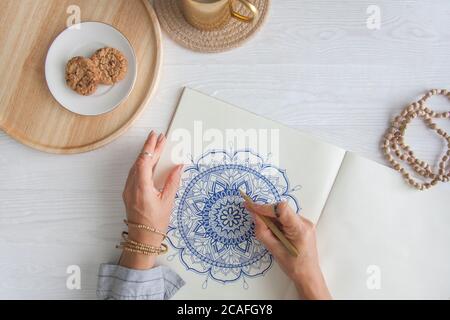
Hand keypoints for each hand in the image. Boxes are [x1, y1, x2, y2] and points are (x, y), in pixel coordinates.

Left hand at [120, 131, 182, 269]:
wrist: (142, 238)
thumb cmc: (155, 223)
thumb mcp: (168, 201)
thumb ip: (172, 181)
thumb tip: (179, 166)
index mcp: (142, 187)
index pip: (145, 161)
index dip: (151, 147)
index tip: (157, 137)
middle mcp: (132, 186)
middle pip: (139, 161)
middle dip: (148, 148)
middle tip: (157, 136)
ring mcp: (128, 189)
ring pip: (135, 166)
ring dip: (145, 155)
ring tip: (155, 146)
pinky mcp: (129, 193)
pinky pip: (134, 173)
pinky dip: (141, 164)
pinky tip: (148, 161)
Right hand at [244, 201, 330, 299]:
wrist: (308, 275)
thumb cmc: (293, 267)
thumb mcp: (274, 250)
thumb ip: (263, 232)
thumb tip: (255, 215)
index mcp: (300, 229)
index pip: (282, 209)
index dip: (265, 207)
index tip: (251, 207)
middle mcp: (305, 223)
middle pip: (281, 210)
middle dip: (267, 214)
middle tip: (255, 219)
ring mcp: (306, 223)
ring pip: (283, 214)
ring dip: (272, 219)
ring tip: (269, 233)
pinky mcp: (303, 226)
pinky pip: (287, 218)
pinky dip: (278, 223)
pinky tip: (276, 233)